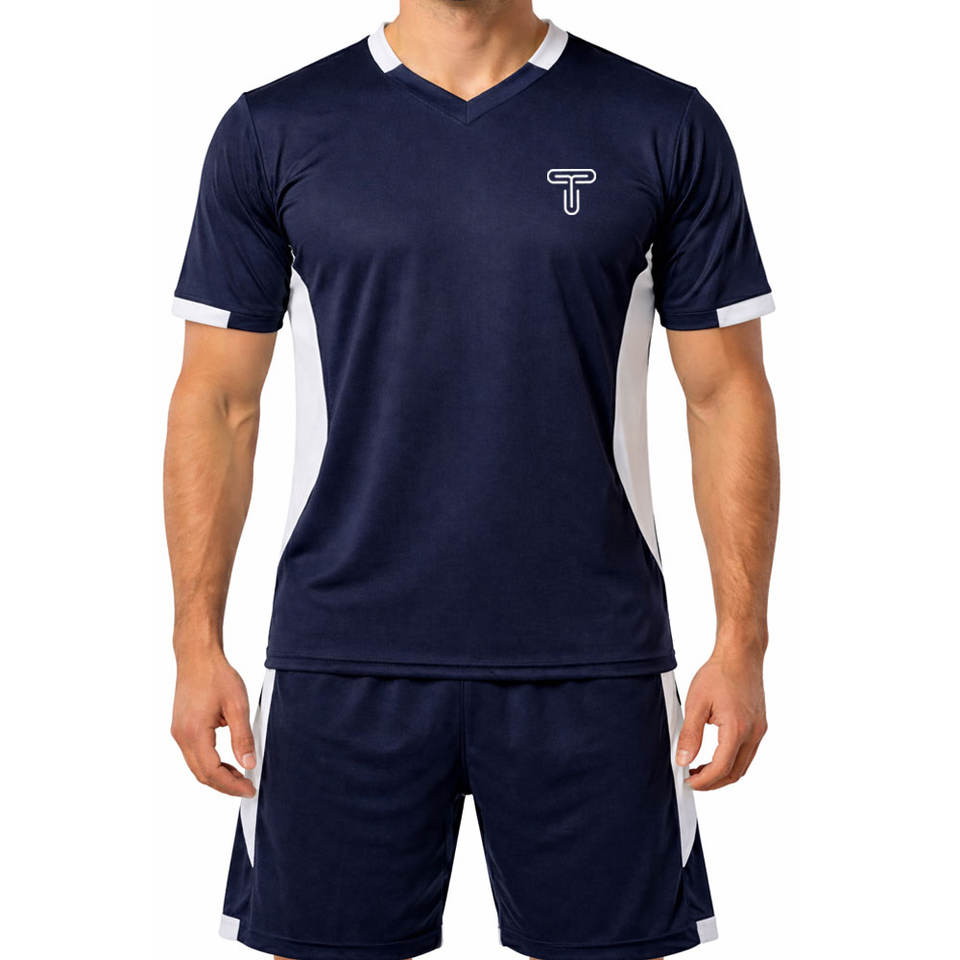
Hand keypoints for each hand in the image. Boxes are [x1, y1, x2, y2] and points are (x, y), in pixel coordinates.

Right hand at [171, 650, 255, 796]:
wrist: (197, 657)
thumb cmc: (216, 676)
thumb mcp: (237, 705)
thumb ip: (242, 738)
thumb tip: (248, 764)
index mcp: (194, 732)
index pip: (212, 772)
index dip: (232, 785)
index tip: (249, 789)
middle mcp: (181, 736)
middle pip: (201, 774)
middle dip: (225, 785)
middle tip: (247, 787)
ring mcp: (178, 733)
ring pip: (196, 766)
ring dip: (217, 775)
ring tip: (240, 777)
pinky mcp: (180, 728)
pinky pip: (193, 755)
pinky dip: (209, 763)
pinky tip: (226, 762)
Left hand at [677, 647, 766, 789]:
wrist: (740, 655)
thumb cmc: (718, 674)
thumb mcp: (696, 703)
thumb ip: (690, 735)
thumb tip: (683, 760)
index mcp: (737, 729)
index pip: (721, 768)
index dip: (704, 780)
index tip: (688, 781)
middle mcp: (753, 733)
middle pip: (735, 773)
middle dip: (713, 782)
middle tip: (692, 780)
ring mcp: (759, 730)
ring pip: (743, 765)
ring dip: (723, 773)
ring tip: (700, 770)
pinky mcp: (760, 725)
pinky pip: (748, 753)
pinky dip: (732, 761)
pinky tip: (715, 755)